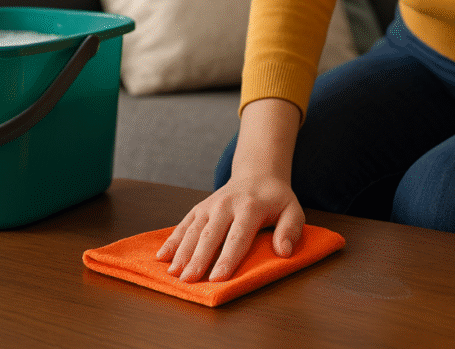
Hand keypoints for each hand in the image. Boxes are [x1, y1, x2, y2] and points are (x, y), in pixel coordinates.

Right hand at [156, 176, 304, 281]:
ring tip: (174, 273)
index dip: (227, 258)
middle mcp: (226, 204)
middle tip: (188, 280)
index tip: (218, 277)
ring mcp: (209, 205)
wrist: (257, 174)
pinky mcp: (199, 208)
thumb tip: (284, 252)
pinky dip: (172, 240)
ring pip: (193, 230)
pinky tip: (162, 256)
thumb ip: (290, 230)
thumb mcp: (293, 210)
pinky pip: (183, 224)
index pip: (237, 236)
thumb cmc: (276, 199)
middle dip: (198, 259)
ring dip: (181, 252)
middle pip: (210, 235)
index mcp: (250, 207)